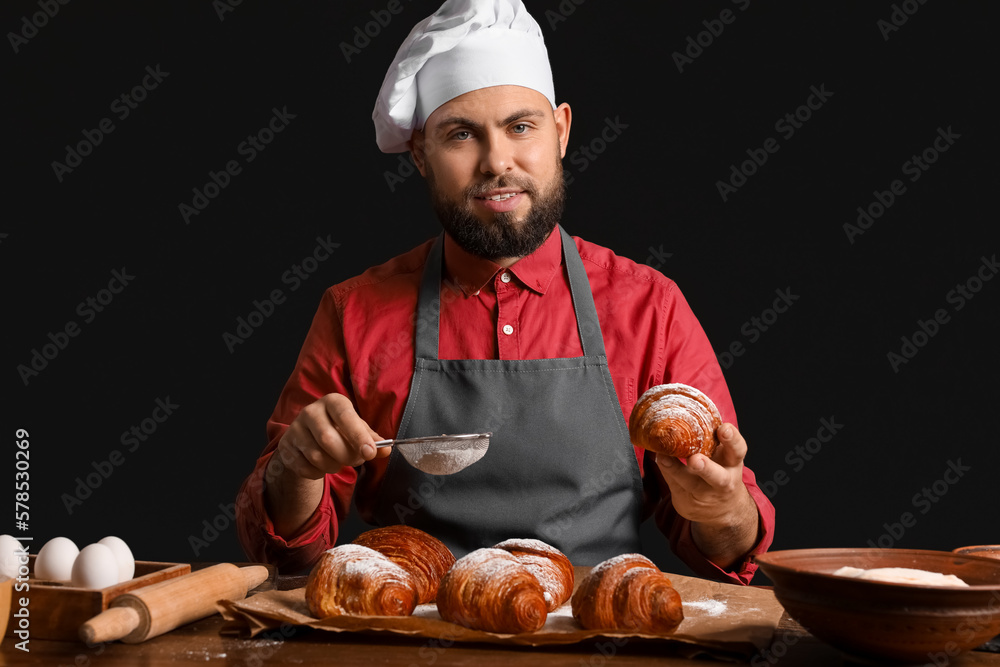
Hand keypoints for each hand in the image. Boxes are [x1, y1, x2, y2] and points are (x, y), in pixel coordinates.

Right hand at [270, 393, 388, 480]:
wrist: (307, 439)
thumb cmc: (338, 430)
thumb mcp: (357, 430)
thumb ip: (372, 439)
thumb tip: (386, 449)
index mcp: (333, 402)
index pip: (345, 416)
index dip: (359, 436)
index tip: (370, 453)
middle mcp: (311, 411)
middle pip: (329, 440)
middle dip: (347, 456)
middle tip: (355, 460)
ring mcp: (295, 429)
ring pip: (317, 457)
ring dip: (334, 466)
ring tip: (338, 461)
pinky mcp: (286, 448)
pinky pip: (306, 468)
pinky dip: (318, 473)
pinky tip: (322, 465)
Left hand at [654, 423, 758, 567]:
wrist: (722, 510)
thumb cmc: (719, 471)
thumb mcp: (722, 455)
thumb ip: (709, 439)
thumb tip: (683, 416)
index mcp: (732, 463)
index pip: (737, 450)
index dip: (732, 439)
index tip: (724, 428)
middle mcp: (723, 481)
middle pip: (718, 477)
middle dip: (706, 468)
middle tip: (695, 460)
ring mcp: (705, 495)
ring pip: (690, 484)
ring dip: (675, 471)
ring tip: (663, 459)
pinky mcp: (688, 503)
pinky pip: (673, 485)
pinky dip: (665, 472)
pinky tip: (659, 460)